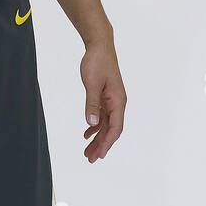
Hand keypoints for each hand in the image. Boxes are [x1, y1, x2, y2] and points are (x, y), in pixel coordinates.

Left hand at [80, 37, 125, 161]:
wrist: (99, 46)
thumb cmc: (97, 62)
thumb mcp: (92, 84)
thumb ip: (92, 104)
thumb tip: (91, 123)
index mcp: (118, 101)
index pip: (115, 128)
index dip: (108, 143)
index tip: (100, 155)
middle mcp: (118, 103)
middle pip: (111, 130)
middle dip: (101, 145)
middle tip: (90, 159)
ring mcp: (112, 101)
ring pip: (106, 125)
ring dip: (97, 138)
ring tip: (87, 151)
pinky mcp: (105, 97)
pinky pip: (102, 117)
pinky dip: (95, 127)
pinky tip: (87, 134)